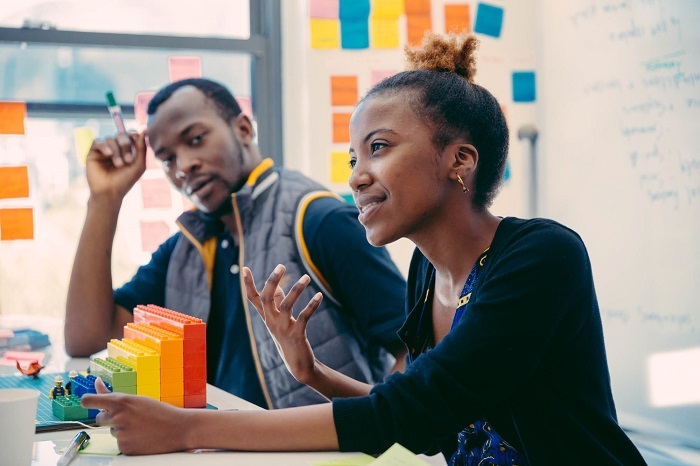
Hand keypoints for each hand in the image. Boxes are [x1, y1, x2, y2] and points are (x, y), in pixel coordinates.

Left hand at [81, 377, 191, 454]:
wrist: (178, 429)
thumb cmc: (159, 411)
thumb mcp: (137, 399)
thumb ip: (113, 395)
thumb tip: (97, 382)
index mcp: (121, 401)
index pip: (90, 401)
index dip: (87, 401)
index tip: (86, 401)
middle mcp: (118, 417)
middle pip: (100, 419)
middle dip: (110, 418)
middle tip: (130, 417)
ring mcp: (121, 434)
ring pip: (112, 431)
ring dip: (122, 430)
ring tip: (142, 427)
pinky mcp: (124, 448)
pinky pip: (120, 444)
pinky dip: (129, 441)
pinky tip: (142, 437)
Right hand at [86, 131, 146, 200]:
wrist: (110, 192)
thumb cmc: (125, 180)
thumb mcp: (139, 165)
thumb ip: (142, 148)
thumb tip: (144, 130)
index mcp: (127, 150)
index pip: (130, 135)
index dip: (133, 135)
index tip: (135, 139)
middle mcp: (115, 148)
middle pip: (121, 135)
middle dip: (126, 145)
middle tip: (128, 160)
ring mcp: (104, 150)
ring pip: (110, 139)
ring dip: (116, 151)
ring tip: (119, 164)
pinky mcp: (93, 152)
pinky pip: (98, 142)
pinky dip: (105, 146)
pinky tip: (109, 154)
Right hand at [242, 265, 322, 384]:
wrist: (298, 364)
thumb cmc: (288, 337)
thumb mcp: (280, 320)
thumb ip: (277, 303)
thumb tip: (277, 286)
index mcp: (266, 317)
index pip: (253, 298)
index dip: (248, 284)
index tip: (245, 268)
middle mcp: (271, 322)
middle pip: (266, 298)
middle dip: (272, 280)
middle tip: (281, 265)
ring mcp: (283, 329)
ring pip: (286, 305)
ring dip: (297, 289)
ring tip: (307, 277)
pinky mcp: (296, 335)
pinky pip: (304, 317)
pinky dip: (312, 305)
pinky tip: (319, 296)